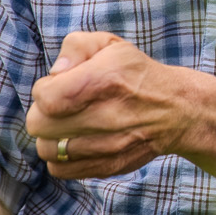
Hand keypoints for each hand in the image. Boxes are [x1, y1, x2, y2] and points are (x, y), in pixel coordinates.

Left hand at [25, 30, 210, 179]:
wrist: (176, 110)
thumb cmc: (135, 73)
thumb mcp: (109, 44)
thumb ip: (75, 47)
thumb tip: (56, 73)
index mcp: (105, 80)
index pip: (47, 97)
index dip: (44, 89)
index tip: (57, 85)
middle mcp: (107, 116)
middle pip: (39, 125)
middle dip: (43, 112)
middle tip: (60, 105)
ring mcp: (108, 146)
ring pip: (47, 150)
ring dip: (51, 135)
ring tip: (66, 124)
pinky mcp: (107, 166)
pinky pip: (61, 170)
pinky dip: (60, 157)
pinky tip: (74, 141)